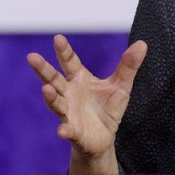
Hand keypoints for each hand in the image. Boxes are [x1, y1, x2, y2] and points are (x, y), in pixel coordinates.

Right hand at [27, 35, 146, 169]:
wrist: (104, 137)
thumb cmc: (108, 107)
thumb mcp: (122, 85)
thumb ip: (128, 66)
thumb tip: (142, 44)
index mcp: (79, 79)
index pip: (69, 62)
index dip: (64, 51)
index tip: (58, 38)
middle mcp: (69, 94)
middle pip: (54, 80)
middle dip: (43, 69)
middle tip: (32, 57)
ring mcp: (68, 113)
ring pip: (56, 103)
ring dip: (50, 97)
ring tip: (47, 90)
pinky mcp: (74, 132)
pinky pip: (68, 130)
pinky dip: (64, 130)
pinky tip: (62, 131)